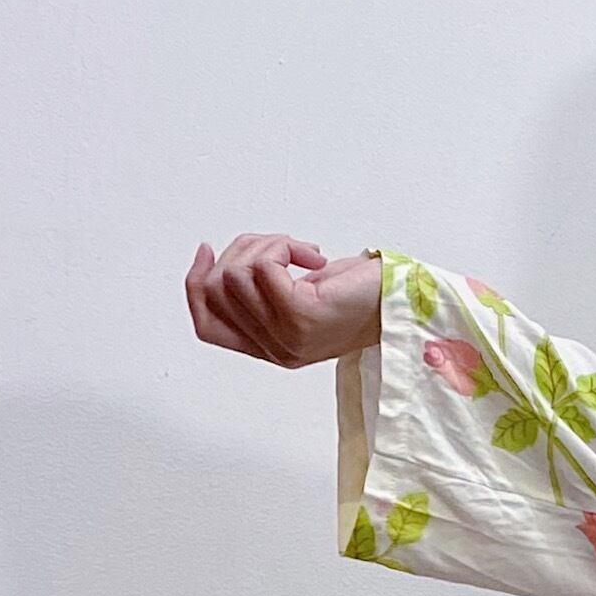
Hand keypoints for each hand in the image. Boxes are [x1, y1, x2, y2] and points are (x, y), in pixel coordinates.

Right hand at [186, 233, 380, 366]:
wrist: (399, 302)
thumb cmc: (355, 293)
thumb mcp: (294, 293)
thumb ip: (257, 291)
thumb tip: (220, 262)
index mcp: (269, 348)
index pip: (206, 325)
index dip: (195, 285)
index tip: (207, 251)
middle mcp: (276, 349)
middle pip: (216, 289)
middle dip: (242, 252)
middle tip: (282, 248)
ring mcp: (287, 337)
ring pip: (235, 274)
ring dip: (266, 245)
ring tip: (302, 253)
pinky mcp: (301, 316)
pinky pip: (262, 267)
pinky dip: (283, 247)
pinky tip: (312, 257)